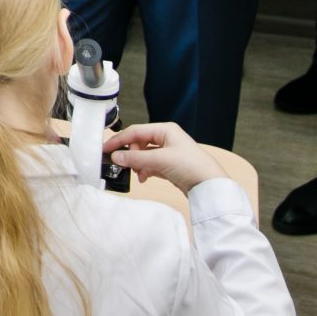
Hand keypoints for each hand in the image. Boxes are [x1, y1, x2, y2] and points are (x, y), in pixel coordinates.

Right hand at [106, 122, 222, 190]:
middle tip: (124, 164)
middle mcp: (167, 139)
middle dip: (131, 155)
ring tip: (138, 173)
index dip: (119, 140)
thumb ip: (136, 159)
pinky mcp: (170, 166)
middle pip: (139, 143)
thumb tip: (116, 157)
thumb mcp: (160, 160)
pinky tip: (145, 178)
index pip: (135, 131)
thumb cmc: (192, 166)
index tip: (106, 149)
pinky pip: (151, 165)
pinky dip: (145, 171)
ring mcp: (169, 153)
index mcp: (165, 130)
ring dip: (138, 165)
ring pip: (144, 156)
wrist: (210, 185)